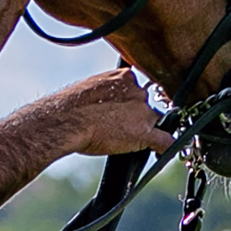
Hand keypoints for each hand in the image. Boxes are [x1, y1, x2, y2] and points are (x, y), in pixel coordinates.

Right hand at [54, 68, 174, 156]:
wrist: (65, 121)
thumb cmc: (70, 107)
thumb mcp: (91, 88)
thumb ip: (106, 91)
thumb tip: (105, 102)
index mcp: (125, 77)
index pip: (137, 89)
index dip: (131, 103)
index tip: (123, 111)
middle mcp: (138, 91)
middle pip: (148, 105)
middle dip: (137, 117)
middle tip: (119, 127)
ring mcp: (143, 112)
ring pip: (155, 122)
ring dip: (145, 130)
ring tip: (127, 140)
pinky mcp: (144, 133)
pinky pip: (165, 141)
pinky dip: (165, 148)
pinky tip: (162, 152)